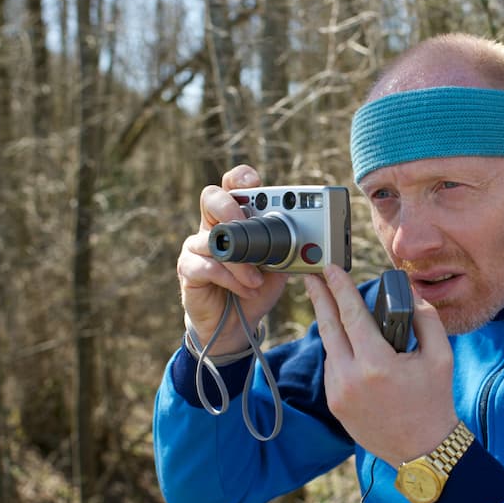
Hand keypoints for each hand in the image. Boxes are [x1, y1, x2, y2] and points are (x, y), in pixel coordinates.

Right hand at [177, 165, 288, 354]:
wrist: (239, 325)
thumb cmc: (256, 288)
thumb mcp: (279, 266)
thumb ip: (288, 247)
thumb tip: (314, 239)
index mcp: (235, 219)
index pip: (232, 186)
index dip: (240, 177)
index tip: (253, 181)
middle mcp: (213, 226)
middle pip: (211, 197)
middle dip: (231, 209)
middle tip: (249, 227)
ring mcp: (197, 247)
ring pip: (213, 240)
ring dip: (241, 262)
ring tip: (258, 280)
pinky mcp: (189, 269)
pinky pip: (207, 266)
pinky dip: (231, 279)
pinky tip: (247, 289)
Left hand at [304, 265, 456, 466]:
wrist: (423, 451)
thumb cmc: (435, 402)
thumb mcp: (441, 357)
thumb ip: (426, 319)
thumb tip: (410, 293)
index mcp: (376, 364)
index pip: (350, 315)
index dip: (339, 288)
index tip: (330, 269)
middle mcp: (350, 379)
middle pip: (327, 328)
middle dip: (319, 298)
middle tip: (311, 276)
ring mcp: (338, 394)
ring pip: (331, 350)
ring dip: (335, 330)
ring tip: (342, 313)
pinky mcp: (335, 405)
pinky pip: (333, 369)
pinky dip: (341, 354)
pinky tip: (352, 348)